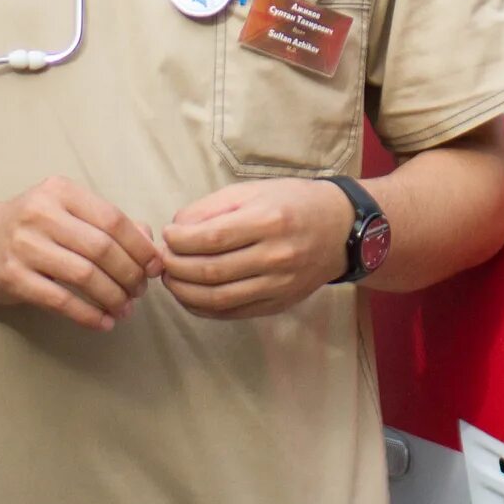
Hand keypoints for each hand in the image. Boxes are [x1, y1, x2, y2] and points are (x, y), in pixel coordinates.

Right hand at [0, 177, 165, 331]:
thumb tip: (149, 241)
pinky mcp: (12, 277)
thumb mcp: (65, 212)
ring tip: (125, 309)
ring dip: (112, 297)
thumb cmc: (30, 228)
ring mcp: (23, 245)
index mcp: (60, 191)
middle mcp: (40, 213)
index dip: (140, 247)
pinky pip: (60, 300)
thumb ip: (106, 223)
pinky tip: (103, 322)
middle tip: (139, 292)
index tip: (155, 268)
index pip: (112, 219)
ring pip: (84, 275)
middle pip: (102, 248)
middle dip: (129, 275)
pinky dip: (88, 315)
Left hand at [161, 179, 353, 320]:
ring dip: (184, 292)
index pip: (211, 237)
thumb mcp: (254, 190)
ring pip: (219, 297)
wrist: (341, 230)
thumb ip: (213, 207)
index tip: (167, 234)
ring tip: (171, 279)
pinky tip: (190, 296)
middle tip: (162, 260)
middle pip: (211, 270)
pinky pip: (233, 312)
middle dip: (176, 267)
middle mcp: (275, 256)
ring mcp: (278, 285)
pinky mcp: (279, 303)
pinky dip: (204, 308)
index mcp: (268, 220)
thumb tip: (177, 228)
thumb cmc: (294, 202)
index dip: (180, 240)